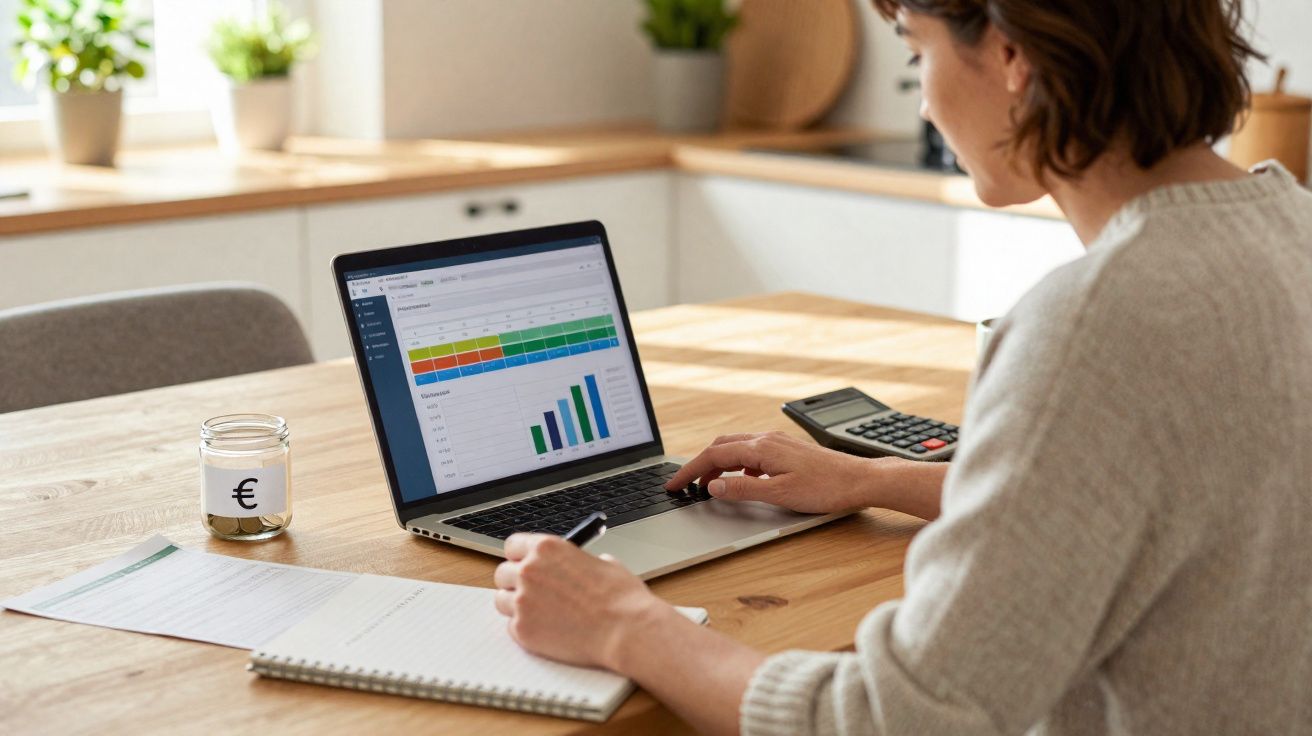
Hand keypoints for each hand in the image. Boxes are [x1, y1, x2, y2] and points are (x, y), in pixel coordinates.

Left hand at [493, 533, 669, 669]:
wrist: (626, 631)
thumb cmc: (621, 598)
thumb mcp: (603, 563)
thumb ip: (578, 562)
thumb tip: (576, 566)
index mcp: (547, 548)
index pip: (512, 545)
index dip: (520, 556)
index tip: (525, 563)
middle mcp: (529, 571)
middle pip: (502, 573)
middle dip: (515, 581)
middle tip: (532, 591)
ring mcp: (523, 602)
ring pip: (502, 601)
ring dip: (516, 605)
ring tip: (541, 613)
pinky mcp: (523, 630)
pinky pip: (512, 627)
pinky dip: (526, 629)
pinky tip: (548, 630)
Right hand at [664, 430, 916, 514]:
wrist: (861, 480)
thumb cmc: (827, 488)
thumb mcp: (780, 494)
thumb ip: (744, 490)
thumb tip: (713, 487)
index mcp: (762, 448)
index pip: (714, 456)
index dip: (690, 471)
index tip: (674, 485)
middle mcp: (767, 439)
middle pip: (721, 446)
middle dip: (699, 464)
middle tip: (685, 484)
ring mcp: (778, 442)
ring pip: (736, 447)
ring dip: (717, 463)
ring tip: (708, 485)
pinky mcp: (787, 449)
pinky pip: (752, 451)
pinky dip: (736, 463)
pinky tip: (742, 479)